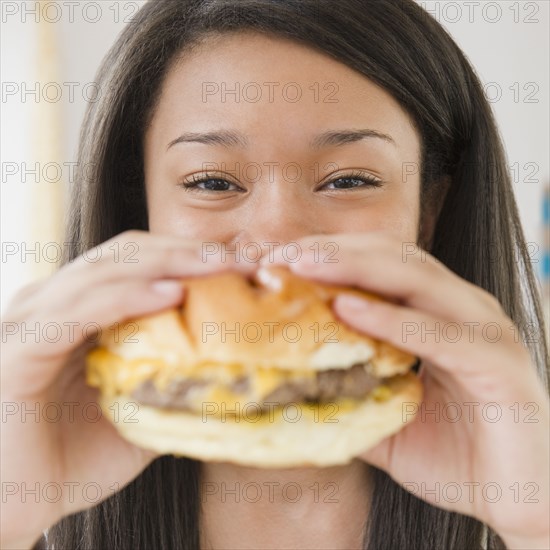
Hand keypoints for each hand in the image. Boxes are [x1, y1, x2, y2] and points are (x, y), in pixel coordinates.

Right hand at [0, 230, 253, 548]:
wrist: (10, 506)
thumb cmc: (70, 457)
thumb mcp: (139, 411)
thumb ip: (172, 383)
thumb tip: (232, 371)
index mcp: (82, 309)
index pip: (143, 262)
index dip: (194, 257)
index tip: (246, 265)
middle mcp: (56, 302)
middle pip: (129, 253)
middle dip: (190, 251)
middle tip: (242, 259)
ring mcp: (34, 320)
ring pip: (106, 270)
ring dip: (169, 263)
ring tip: (219, 267)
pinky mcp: (19, 349)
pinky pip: (77, 310)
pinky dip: (126, 297)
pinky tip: (170, 295)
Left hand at [262, 232, 549, 549]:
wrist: (521, 501)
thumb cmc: (457, 456)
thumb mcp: (388, 418)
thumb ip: (348, 395)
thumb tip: (292, 388)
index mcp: (436, 314)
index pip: (378, 266)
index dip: (329, 257)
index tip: (278, 261)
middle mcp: (461, 309)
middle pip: (393, 258)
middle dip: (334, 251)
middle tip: (282, 255)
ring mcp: (483, 330)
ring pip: (416, 280)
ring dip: (355, 268)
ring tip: (304, 266)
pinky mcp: (498, 364)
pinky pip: (438, 334)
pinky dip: (391, 319)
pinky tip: (347, 310)